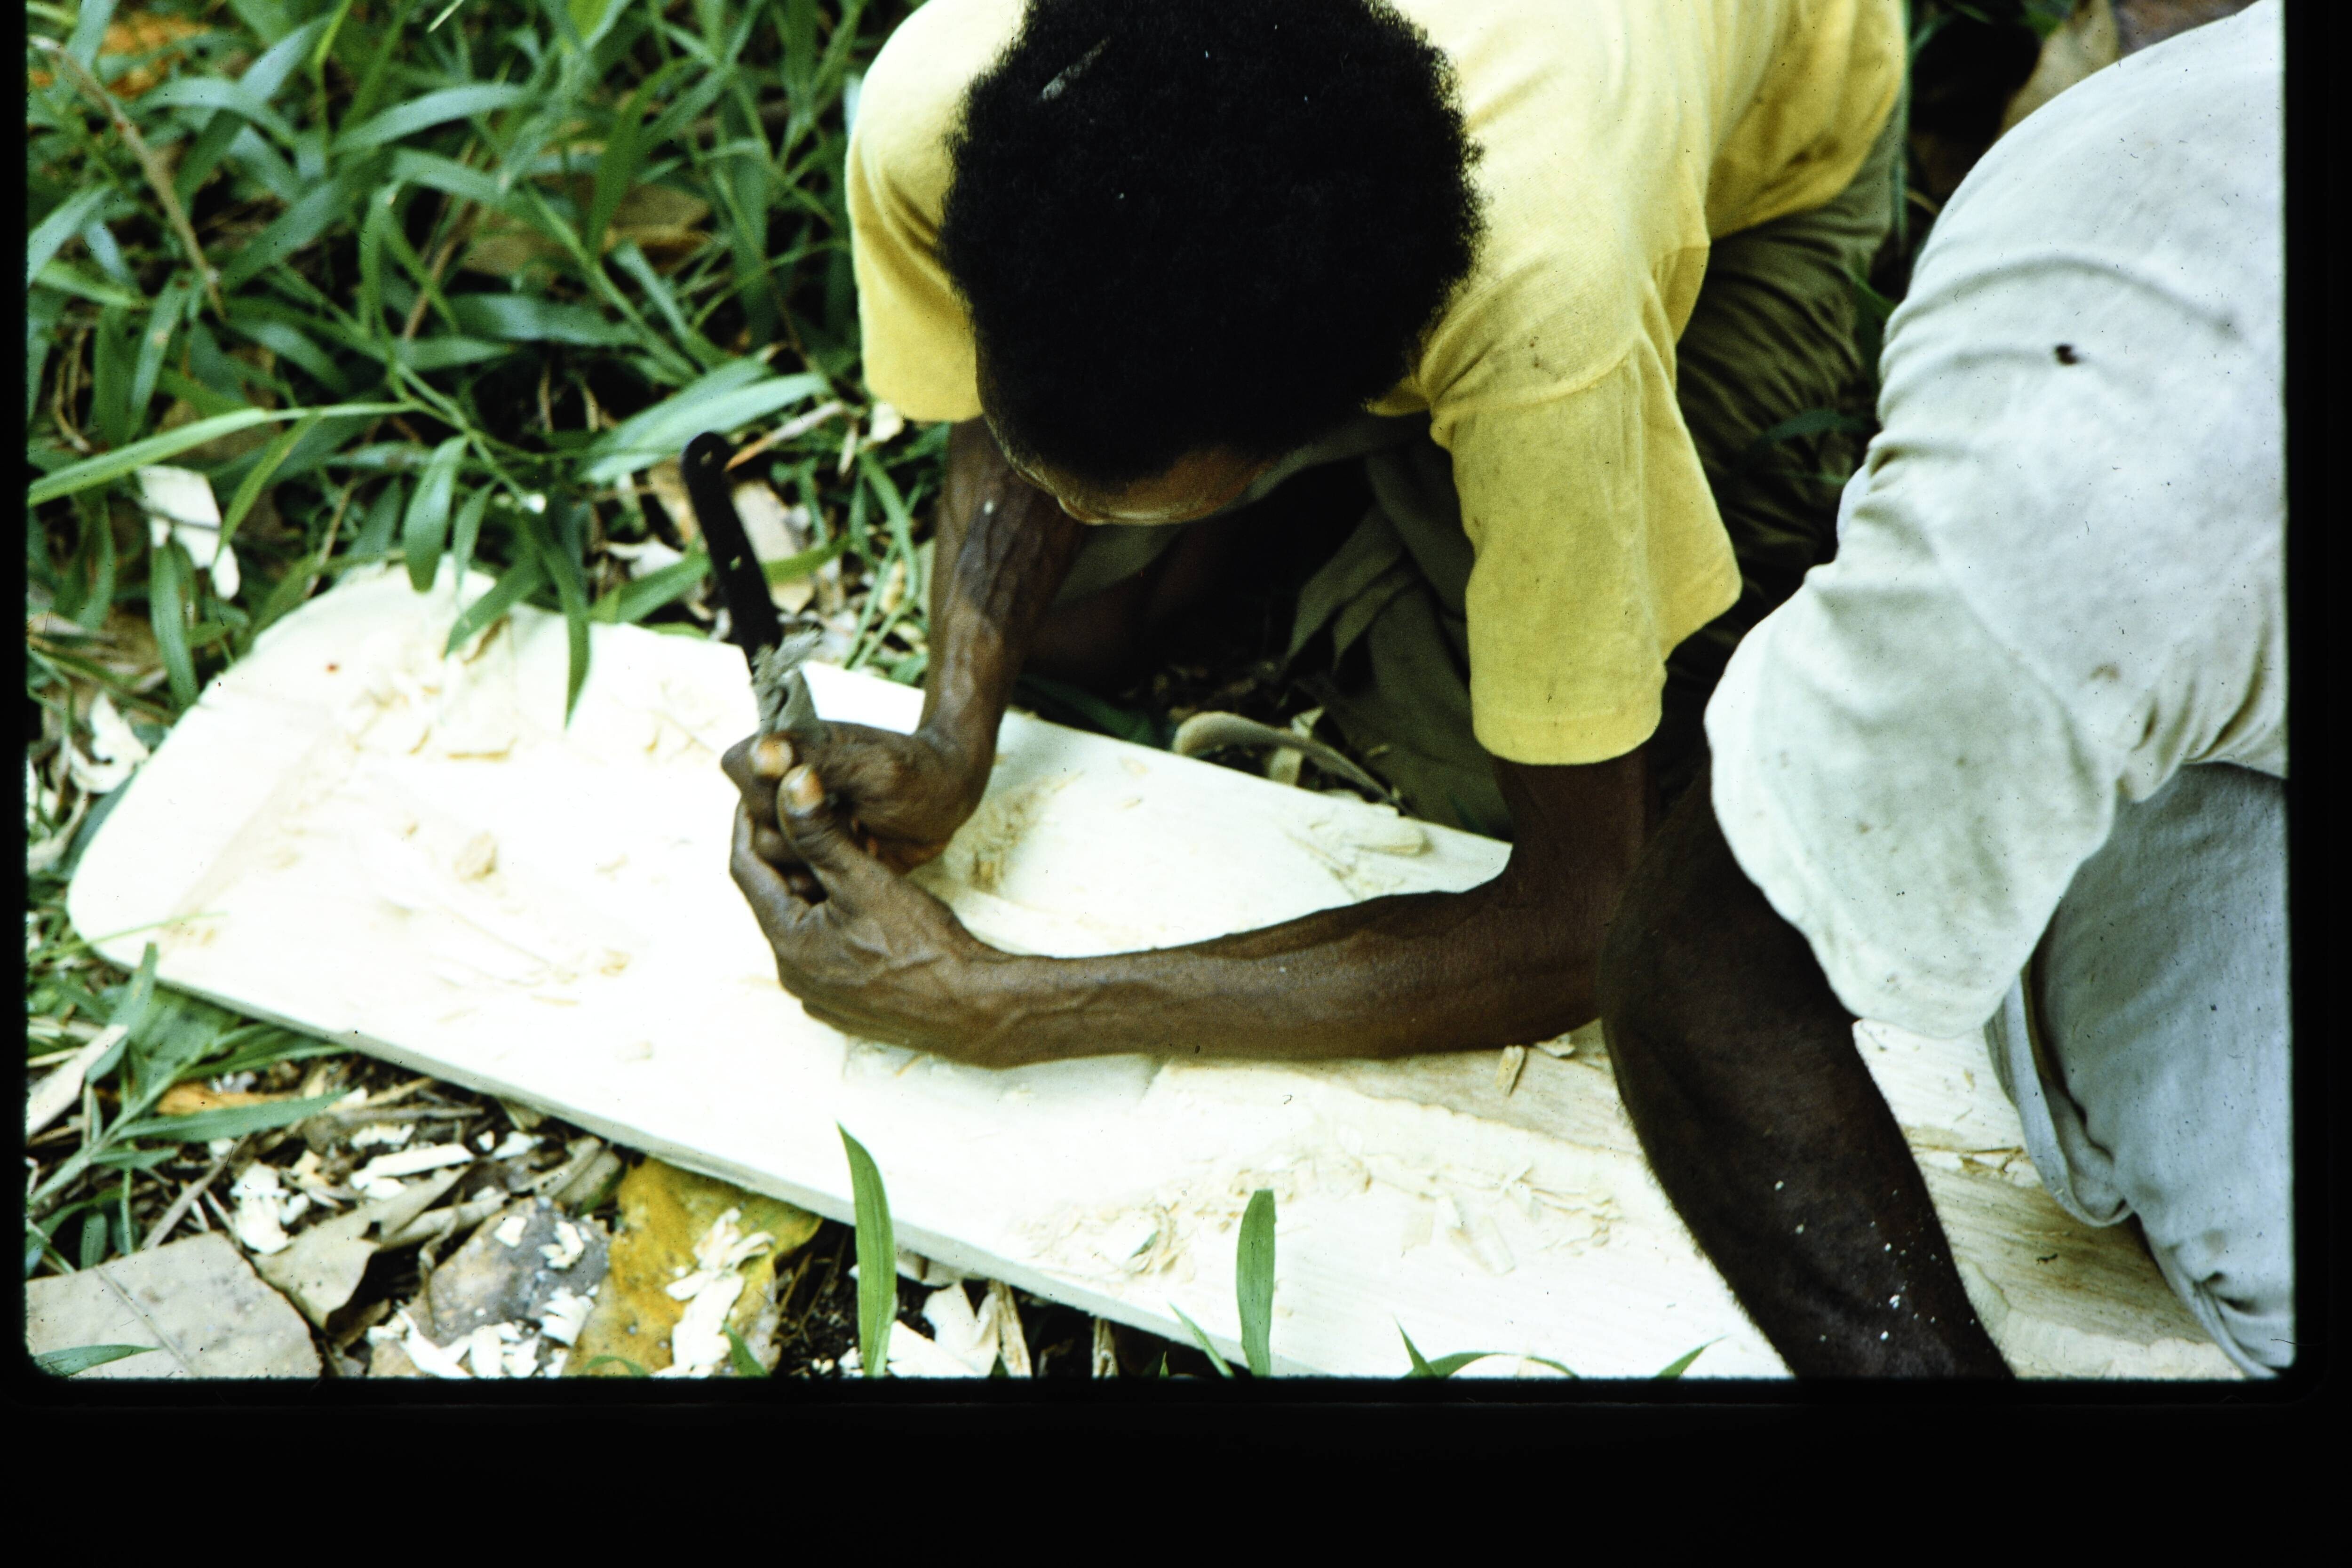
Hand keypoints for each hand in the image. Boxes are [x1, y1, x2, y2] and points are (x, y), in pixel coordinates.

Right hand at [720, 721, 985, 879]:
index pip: (739, 766)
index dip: (769, 791)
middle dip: (801, 833)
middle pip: (754, 819)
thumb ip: (820, 763)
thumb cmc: (919, 774)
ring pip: (772, 854)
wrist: (951, 803)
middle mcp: (786, 784)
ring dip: (816, 858)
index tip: (822, 799)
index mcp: (793, 748)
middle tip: (853, 823)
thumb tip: (763, 753)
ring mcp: (799, 820)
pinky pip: (795, 877)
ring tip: (861, 840)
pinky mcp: (815, 852)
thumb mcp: (875, 769)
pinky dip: (825, 878)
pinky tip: (861, 863)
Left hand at [730, 764, 1040, 1063]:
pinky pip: (824, 951)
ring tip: (837, 849)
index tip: (761, 792)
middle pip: (773, 897)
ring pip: (801, 924)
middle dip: (786, 854)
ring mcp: (818, 994)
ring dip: (811, 886)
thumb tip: (791, 784)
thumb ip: (820, 833)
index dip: (750, 823)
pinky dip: (831, 920)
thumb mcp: (865, 880)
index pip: (746, 868)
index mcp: (788, 942)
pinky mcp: (844, 1005)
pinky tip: (859, 900)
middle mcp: (793, 974)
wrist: (972, 1007)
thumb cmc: (924, 947)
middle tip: (803, 813)